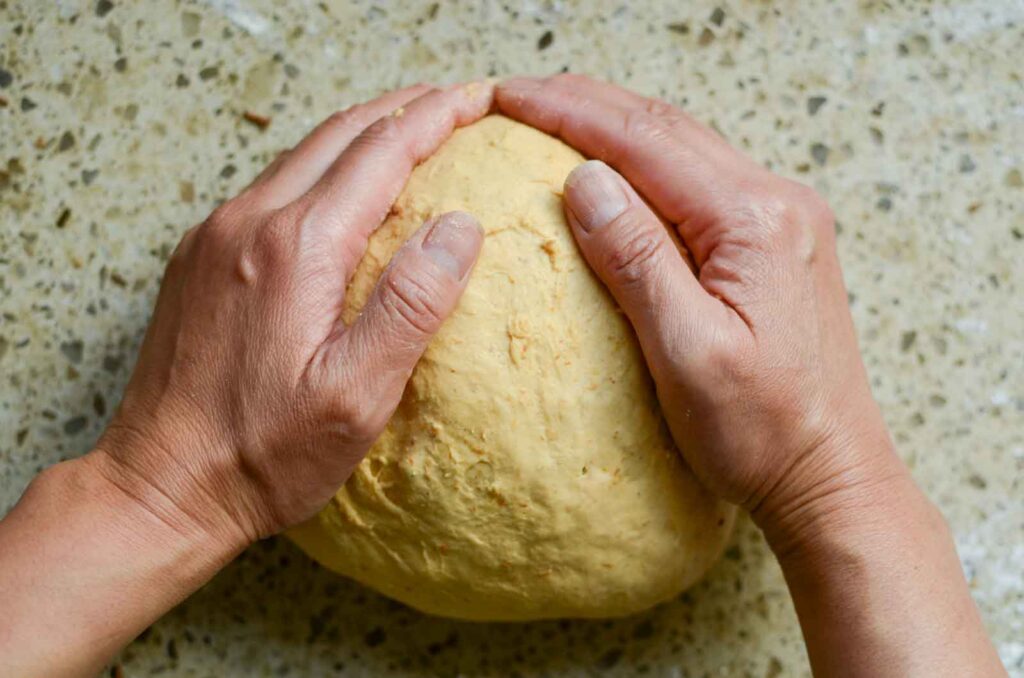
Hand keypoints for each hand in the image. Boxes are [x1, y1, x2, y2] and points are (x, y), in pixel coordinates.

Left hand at [93, 82, 490, 546]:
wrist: (159, 485)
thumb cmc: (261, 454)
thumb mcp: (354, 396)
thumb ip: (410, 305)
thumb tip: (460, 226)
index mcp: (296, 248)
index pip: (381, 152)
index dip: (436, 118)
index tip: (478, 99)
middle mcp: (248, 223)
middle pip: (339, 135)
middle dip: (403, 108)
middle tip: (455, 101)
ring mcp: (216, 236)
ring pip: (301, 154)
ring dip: (361, 132)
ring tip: (409, 126)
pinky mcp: (200, 257)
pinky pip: (272, 186)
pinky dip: (321, 167)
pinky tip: (342, 186)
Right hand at [495, 75, 1005, 677]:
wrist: (830, 474)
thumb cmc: (763, 430)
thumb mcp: (689, 353)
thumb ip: (639, 260)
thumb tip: (585, 179)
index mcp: (755, 222)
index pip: (646, 143)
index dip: (570, 113)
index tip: (510, 97)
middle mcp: (777, 204)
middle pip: (667, 129)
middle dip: (588, 103)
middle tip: (520, 94)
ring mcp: (782, 220)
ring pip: (685, 147)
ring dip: (618, 125)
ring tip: (556, 112)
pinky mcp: (775, 244)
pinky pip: (701, 180)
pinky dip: (648, 160)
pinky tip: (617, 167)